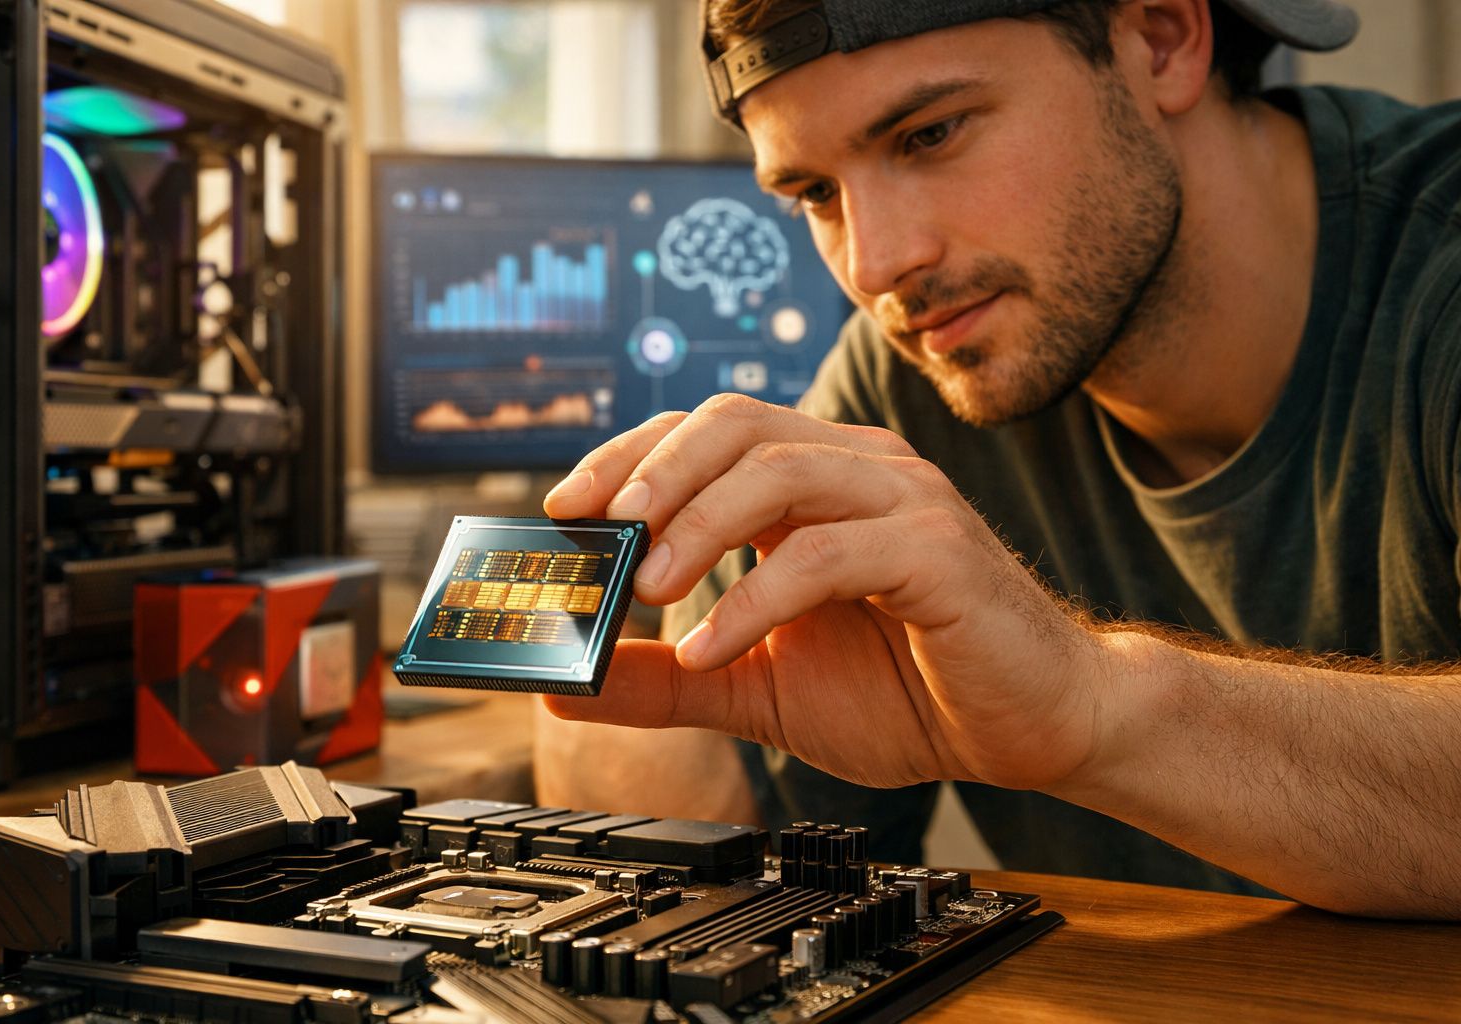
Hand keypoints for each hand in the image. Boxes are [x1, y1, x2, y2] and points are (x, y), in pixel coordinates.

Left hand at [542, 395, 1115, 792]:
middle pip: (734, 423)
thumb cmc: (909, 692)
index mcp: (811, 485)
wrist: (1031, 728)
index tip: (565, 508)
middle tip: (597, 531)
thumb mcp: (759, 687)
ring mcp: (900, 499)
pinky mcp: (935, 549)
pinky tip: (711, 645)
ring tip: (644, 591)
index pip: (704, 433)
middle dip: (652, 470)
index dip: (629, 456)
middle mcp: (854, 470)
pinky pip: (826, 552)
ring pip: (778, 469)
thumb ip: (665, 681)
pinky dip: (755, 599)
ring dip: (696, 525)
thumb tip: (562, 684)